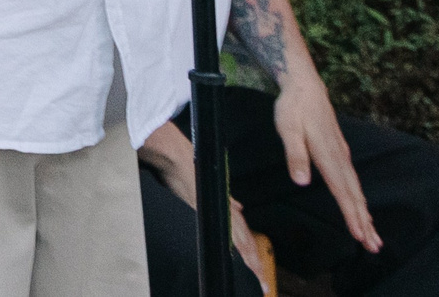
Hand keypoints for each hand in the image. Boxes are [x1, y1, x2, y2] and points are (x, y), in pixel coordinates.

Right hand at [142, 123, 276, 288]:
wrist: (174, 154)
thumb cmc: (188, 166)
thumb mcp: (208, 184)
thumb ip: (225, 199)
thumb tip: (238, 208)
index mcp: (225, 206)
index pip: (243, 236)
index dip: (252, 255)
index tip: (259, 272)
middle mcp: (225, 208)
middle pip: (245, 243)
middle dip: (255, 264)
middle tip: (264, 284)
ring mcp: (218, 209)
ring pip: (239, 240)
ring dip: (249, 260)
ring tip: (257, 277)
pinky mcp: (208, 208)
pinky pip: (226, 230)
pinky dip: (235, 245)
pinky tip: (241, 256)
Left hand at [274, 80, 382, 252]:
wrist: (305, 85)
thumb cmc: (293, 107)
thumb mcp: (287, 128)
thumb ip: (295, 155)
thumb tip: (300, 181)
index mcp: (327, 155)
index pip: (342, 191)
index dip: (351, 214)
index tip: (360, 235)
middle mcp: (339, 157)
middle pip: (354, 195)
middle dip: (364, 221)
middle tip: (374, 246)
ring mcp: (341, 154)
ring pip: (355, 188)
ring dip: (364, 212)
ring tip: (372, 234)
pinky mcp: (339, 151)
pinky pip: (352, 179)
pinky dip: (358, 197)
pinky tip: (359, 205)